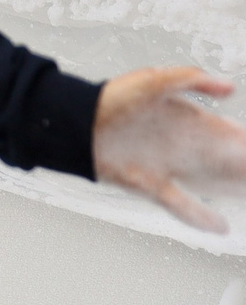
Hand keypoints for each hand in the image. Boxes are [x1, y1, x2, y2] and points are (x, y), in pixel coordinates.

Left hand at [94, 65, 245, 232]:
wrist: (75, 121)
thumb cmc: (110, 98)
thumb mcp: (154, 79)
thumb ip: (191, 79)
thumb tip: (229, 87)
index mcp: (184, 120)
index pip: (226, 134)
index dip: (243, 141)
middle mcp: (179, 144)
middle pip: (223, 160)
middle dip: (243, 165)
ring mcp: (167, 166)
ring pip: (209, 182)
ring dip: (231, 189)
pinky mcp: (150, 184)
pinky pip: (180, 203)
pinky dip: (199, 215)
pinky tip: (219, 225)